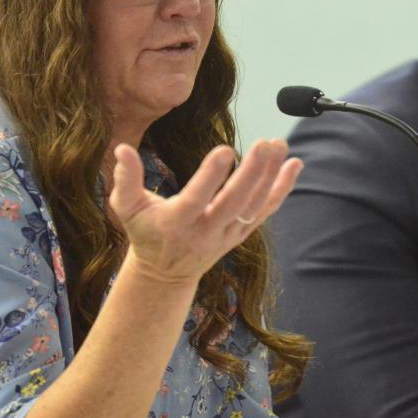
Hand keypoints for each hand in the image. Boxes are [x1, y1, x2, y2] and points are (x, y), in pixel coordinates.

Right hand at [109, 139, 301, 284]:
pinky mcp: (242, 233)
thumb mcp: (127, 208)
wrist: (166, 273)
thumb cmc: (145, 233)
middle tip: (265, 144)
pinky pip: (265, 211)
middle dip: (252, 174)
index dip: (211, 177)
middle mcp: (205, 231)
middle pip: (234, 203)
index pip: (196, 199)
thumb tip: (122, 148)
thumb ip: (125, 179)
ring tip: (280, 145)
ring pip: (254, 206)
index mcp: (175, 222)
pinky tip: (295, 164)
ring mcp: (227, 234)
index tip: (225, 149)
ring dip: (271, 176)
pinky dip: (282, 189)